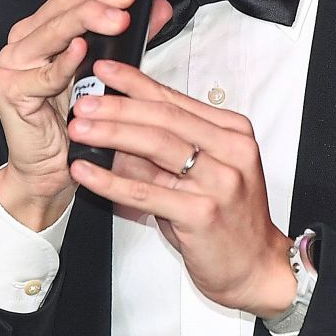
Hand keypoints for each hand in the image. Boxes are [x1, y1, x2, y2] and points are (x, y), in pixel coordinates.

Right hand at [0, 0, 172, 230]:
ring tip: (116, 16)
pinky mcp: (9, 90)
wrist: (54, 167)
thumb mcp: (114, 66)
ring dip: (85, 20)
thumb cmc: (83, 114)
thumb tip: (161, 4)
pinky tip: (80, 50)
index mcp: (50, 23)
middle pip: (63, 3)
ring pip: (52, 32)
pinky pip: (40, 74)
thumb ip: (135, 34)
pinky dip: (61, 63)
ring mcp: (14, 62)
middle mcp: (28, 36)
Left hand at [68, 60, 295, 317]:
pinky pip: (147, 192)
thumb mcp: (204, 172)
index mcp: (232, 132)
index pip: (175, 99)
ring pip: (156, 146)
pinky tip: (86, 172)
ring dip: (111, 134)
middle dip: (118, 106)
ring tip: (80, 128)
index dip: (135, 83)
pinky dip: (111, 180)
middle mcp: (231, 150)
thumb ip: (167, 149)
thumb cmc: (228, 217)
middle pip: (164, 118)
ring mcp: (220, 181)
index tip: (105, 70)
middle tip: (83, 101)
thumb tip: (116, 126)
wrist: (256, 265)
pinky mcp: (203, 213)